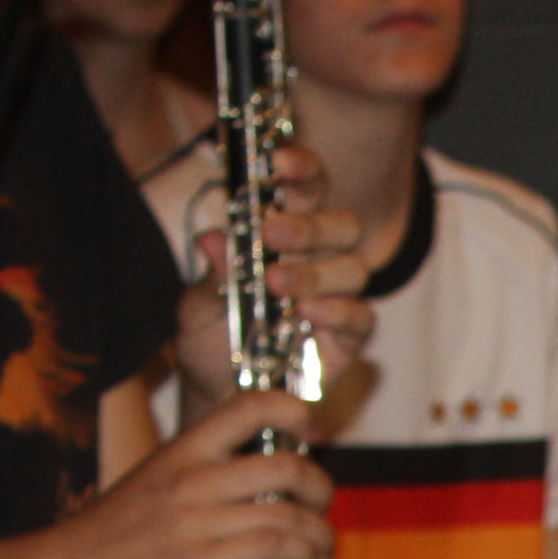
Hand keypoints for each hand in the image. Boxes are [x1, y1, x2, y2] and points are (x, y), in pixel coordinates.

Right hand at [23, 389, 332, 558]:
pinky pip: (275, 548)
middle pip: (287, 464)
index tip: (312, 431)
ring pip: (290, 511)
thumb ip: (197, 478)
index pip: (248, 406)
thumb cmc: (105, 540)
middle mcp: (192, 478)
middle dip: (320, 487)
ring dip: (320, 534)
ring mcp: (198, 520)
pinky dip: (303, 557)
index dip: (293, 410)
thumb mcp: (149, 486)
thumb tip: (253, 485)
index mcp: (180, 452)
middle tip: (320, 507)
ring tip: (320, 551)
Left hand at [172, 144, 372, 406]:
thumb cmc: (210, 341)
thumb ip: (211, 276)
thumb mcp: (196, 307)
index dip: (301, 168)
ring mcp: (337, 298)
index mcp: (282, 235)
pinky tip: (307, 314)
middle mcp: (317, 260)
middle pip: (342, 223)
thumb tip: (213, 238)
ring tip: (278, 285)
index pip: (306, 188)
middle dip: (310, 224)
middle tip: (272, 233)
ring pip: (355, 267)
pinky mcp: (348, 339)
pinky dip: (337, 312)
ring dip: (316, 272)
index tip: (278, 162)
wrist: (219, 396)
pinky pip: (361, 317)